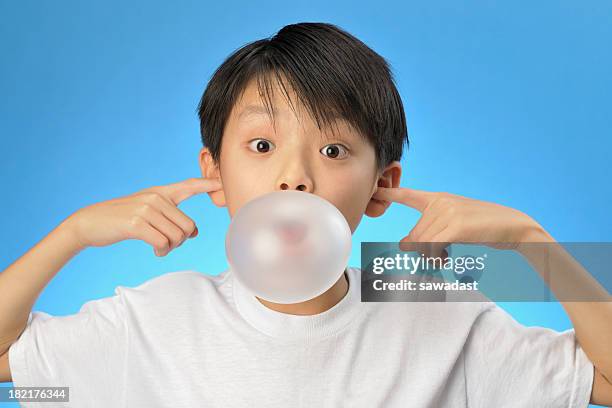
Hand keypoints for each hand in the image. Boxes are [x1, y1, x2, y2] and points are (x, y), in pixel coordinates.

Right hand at [64, 177, 222, 255]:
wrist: (89, 223)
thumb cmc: (120, 220)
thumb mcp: (146, 211)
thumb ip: (170, 217)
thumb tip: (195, 232)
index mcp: (160, 192)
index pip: (188, 186)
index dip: (207, 184)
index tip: (222, 183)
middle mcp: (155, 197)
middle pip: (188, 226)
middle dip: (182, 241)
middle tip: (169, 245)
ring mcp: (146, 209)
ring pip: (177, 237)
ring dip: (171, 248)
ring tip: (160, 248)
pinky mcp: (137, 224)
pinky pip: (163, 243)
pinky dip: (162, 252)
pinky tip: (155, 251)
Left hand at [372, 186, 552, 256]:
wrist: (513, 226)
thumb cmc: (483, 228)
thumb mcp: (452, 225)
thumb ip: (428, 231)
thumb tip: (402, 243)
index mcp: (438, 198)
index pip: (408, 194)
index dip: (389, 193)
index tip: (374, 190)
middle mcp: (440, 202)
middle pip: (414, 235)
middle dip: (422, 252)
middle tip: (438, 258)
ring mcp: (448, 212)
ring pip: (422, 244)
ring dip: (431, 258)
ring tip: (445, 259)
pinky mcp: (456, 226)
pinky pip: (432, 247)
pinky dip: (436, 258)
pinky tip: (448, 259)